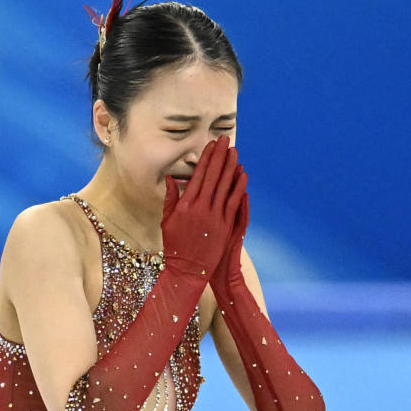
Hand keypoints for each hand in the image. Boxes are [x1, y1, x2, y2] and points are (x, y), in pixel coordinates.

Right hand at [160, 136, 245, 278]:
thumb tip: (172, 179)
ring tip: (235, 152)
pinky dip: (238, 187)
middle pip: (213, 175)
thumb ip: (170, 199)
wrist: (187, 270)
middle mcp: (200, 208)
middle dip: (219, 156)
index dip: (205, 158)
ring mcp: (214, 217)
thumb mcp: (167, 221)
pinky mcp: (224, 226)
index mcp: (185, 205)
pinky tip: (243, 175)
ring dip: (231, 167)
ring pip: (225, 186)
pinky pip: (233, 202)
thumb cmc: (175, 246)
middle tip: (225, 140)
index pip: (198, 175)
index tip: (211, 145)